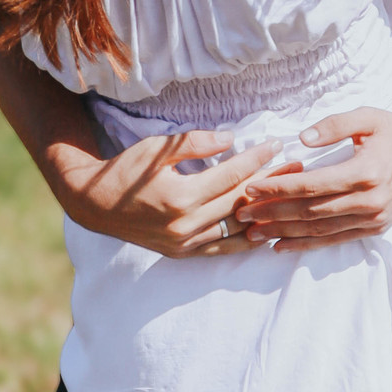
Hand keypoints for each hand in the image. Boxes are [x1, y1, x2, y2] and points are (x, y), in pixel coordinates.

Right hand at [56, 129, 279, 256]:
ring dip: (264, 212)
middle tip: (295, 167)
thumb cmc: (126, 171)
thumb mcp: (156, 149)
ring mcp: (185, 243)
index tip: (276, 145)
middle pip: (239, 202)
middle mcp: (185, 225)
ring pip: (236, 228)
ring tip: (289, 196)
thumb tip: (231, 139)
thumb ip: (194, 143)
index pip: (230, 176)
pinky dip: (246, 240)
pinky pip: (222, 249)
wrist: (96, 206)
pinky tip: (266, 230)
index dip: (256, 159)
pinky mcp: (183, 253)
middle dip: (269, 182)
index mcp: (179, 197)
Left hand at [235, 109, 391, 250]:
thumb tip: (301, 139)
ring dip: (283, 233)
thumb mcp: (367, 117)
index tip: (251, 187)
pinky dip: (307, 244)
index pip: (311, 184)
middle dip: (272, 214)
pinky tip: (282, 245)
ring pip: (319, 229)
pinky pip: (335, 239)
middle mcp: (368, 201)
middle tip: (241, 214)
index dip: (278, 187)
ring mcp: (373, 218)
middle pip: (310, 211)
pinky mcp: (375, 228)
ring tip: (254, 233)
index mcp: (364, 172)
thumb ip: (333, 125)